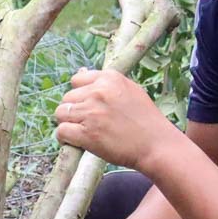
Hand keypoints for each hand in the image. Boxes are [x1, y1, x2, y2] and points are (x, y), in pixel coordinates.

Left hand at [54, 69, 178, 169]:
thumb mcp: (130, 91)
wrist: (157, 145)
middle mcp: (98, 92)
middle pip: (67, 97)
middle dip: (74, 110)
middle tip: (87, 122)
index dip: (80, 95)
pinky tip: (77, 142)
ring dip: (68, 123)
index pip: (77, 80)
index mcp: (110, 78)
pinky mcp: (87, 133)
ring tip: (81, 132)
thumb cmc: (146, 120)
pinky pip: (61, 131)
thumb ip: (105, 83)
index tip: (88, 106)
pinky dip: (65, 138)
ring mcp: (91, 112)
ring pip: (61, 113)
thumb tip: (80, 73)